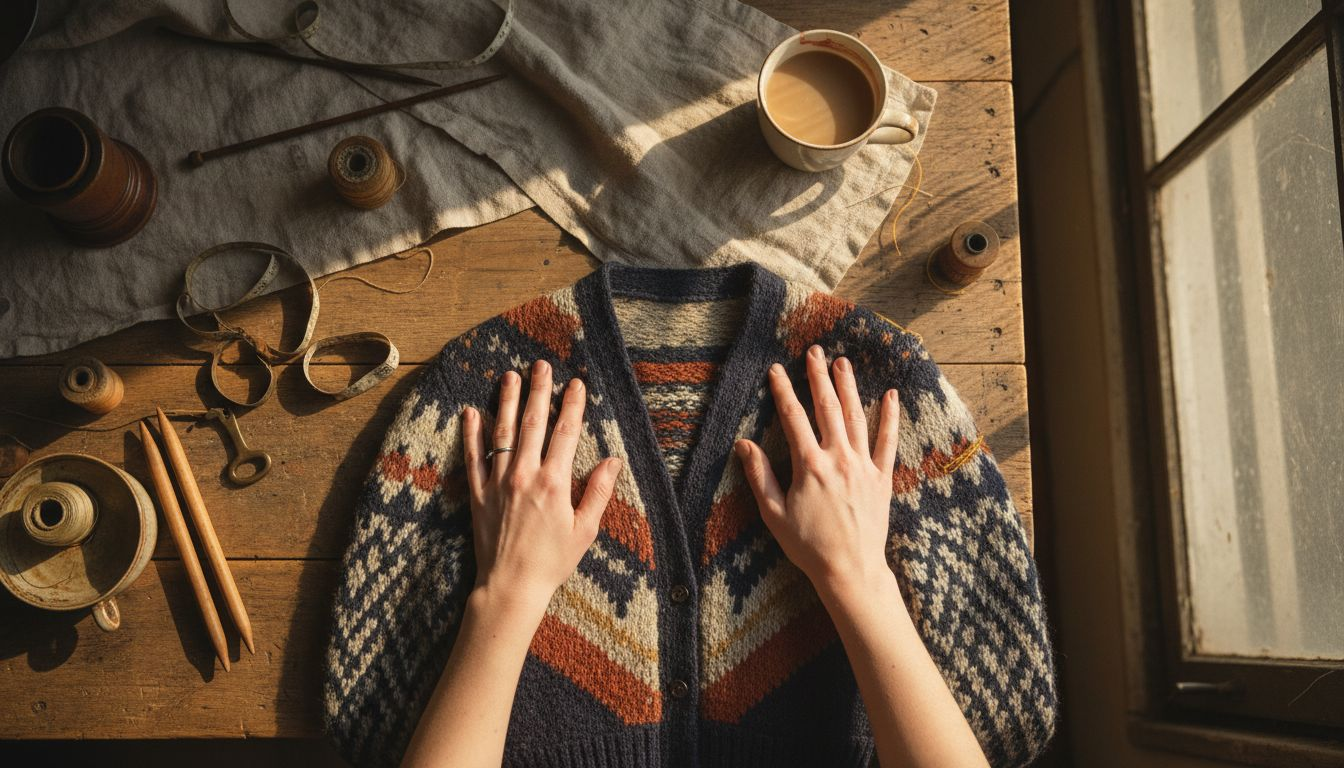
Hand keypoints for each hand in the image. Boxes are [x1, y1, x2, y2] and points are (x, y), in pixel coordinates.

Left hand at [462, 359, 622, 614]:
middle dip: (539, 392)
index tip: (576, 384)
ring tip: (510, 377)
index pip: (565, 433)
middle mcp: (524, 475)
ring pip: (502, 432)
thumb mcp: (585, 530)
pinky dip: (472, 433)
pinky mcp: (477, 493)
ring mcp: (498, 482)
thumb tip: (613, 460)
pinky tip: (472, 412)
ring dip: (507, 402)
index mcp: (554, 482)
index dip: (572, 405)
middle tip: (541, 366)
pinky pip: (473, 457)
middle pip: (533, 423)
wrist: (511, 586)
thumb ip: (598, 492)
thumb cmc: (552, 561)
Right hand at [734, 345, 900, 598]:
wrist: (850, 570)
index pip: (794, 418)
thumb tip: (743, 444)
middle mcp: (838, 459)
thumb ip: (759, 476)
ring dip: (848, 387)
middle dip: (819, 377)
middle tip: (814, 352)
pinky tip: (889, 395)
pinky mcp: (881, 478)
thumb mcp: (773, 513)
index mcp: (809, 466)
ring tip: (842, 363)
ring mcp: (863, 467)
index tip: (776, 369)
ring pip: (855, 417)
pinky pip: (887, 442)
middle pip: (827, 408)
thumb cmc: (808, 546)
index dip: (783, 391)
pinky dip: (889, 417)